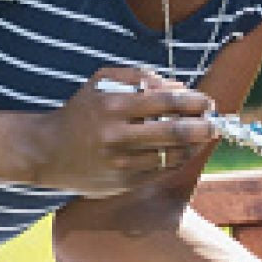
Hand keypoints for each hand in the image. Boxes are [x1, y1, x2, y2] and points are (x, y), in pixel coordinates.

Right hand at [33, 68, 215, 195]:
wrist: (46, 151)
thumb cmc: (82, 110)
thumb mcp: (104, 82)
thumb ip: (142, 77)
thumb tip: (181, 88)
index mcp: (114, 106)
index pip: (168, 102)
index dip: (195, 102)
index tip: (208, 102)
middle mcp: (116, 136)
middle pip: (175, 132)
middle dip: (204, 126)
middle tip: (215, 123)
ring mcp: (119, 164)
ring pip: (171, 156)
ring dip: (193, 146)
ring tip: (201, 137)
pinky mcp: (120, 184)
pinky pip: (159, 172)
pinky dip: (175, 160)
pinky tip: (181, 151)